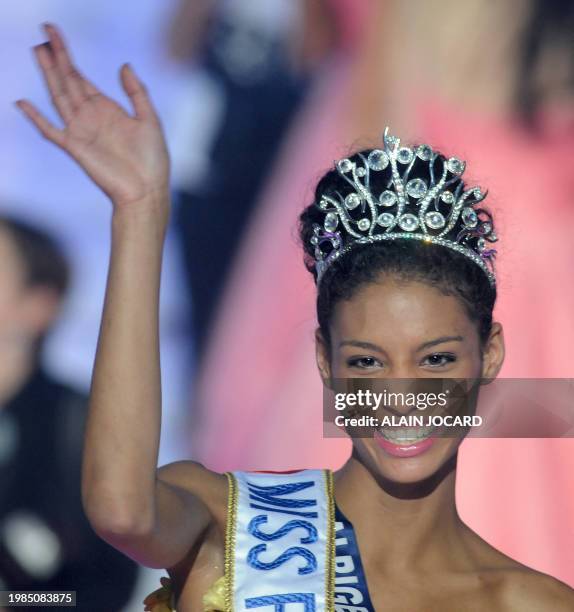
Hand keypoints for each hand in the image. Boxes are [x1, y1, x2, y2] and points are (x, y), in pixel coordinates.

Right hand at [16, 23, 169, 209]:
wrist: (147, 190)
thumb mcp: (150, 119)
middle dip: (56, 57)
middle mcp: (91, 118)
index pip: (82, 78)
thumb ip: (137, 92)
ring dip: (49, 74)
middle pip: (68, 81)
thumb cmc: (153, 160)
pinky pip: (50, 131)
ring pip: (59, 97)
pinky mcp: (75, 148)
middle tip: (44, 32)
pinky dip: (36, 118)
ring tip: (39, 51)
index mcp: (108, 110)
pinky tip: (22, 102)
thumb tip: (124, 65)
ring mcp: (81, 132)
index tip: (55, 34)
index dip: (68, 56)